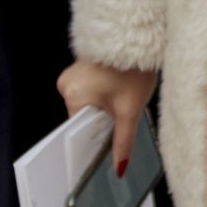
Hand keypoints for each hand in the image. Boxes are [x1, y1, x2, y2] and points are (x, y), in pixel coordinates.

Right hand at [58, 59, 158, 176]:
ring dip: (103, 105)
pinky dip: (102, 94)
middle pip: (83, 116)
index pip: (78, 129)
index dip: (95, 135)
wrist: (140, 42)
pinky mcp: (81, 68)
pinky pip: (88, 90)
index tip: (106, 137)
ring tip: (118, 94)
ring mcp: (73, 73)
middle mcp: (67, 83)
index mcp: (73, 95)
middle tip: (119, 108)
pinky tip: (114, 86)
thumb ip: (123, 142)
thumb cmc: (133, 69)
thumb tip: (119, 165)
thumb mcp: (130, 112)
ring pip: (87, 103)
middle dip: (102, 118)